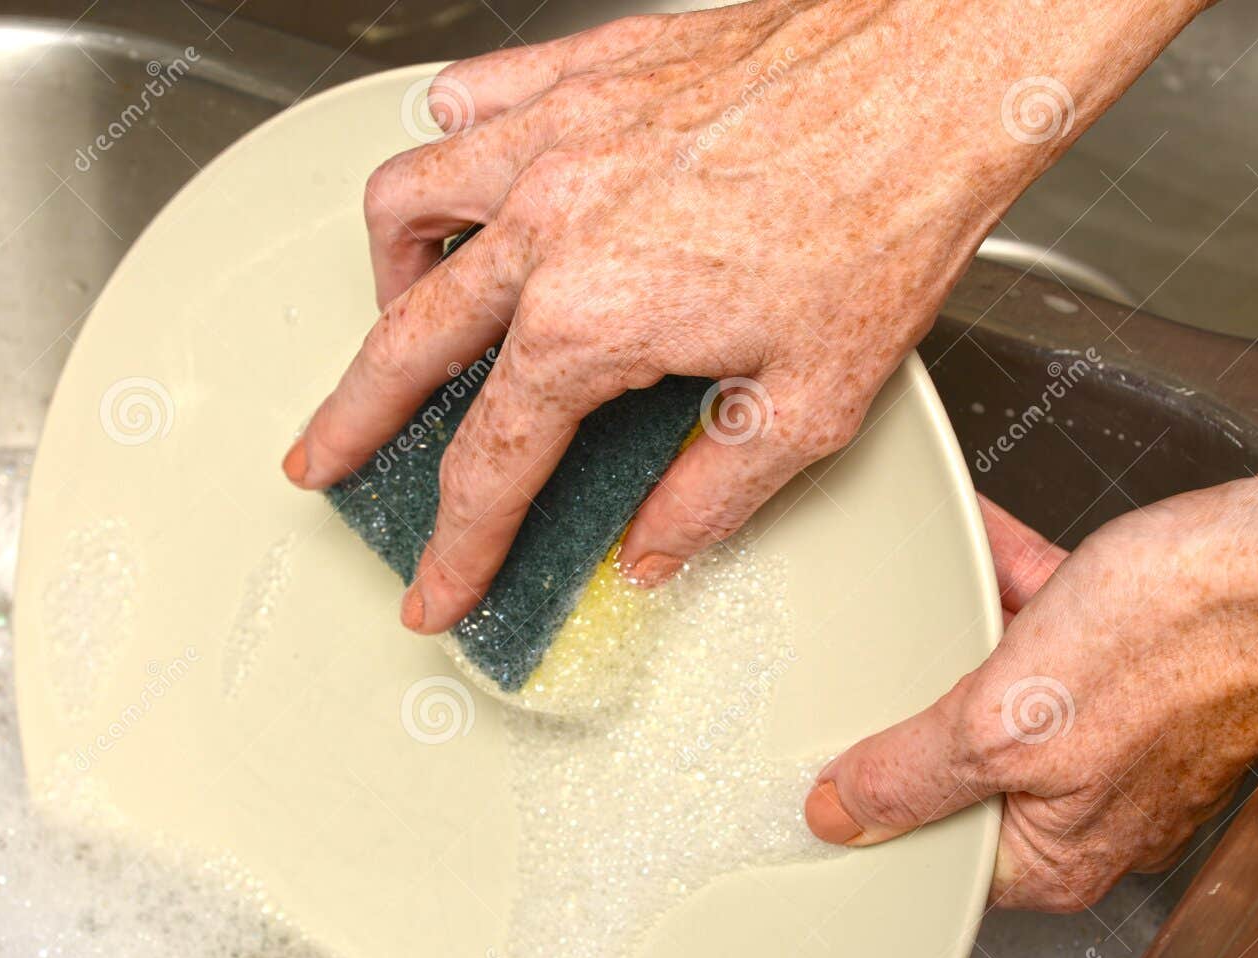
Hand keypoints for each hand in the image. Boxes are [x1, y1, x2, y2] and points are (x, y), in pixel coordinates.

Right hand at [284, 0, 1208, 633]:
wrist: (933, 70)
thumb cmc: (887, 212)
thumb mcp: (812, 403)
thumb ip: (712, 491)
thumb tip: (652, 547)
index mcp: (591, 319)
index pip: (491, 462)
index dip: (458, 544)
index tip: (439, 587)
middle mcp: (548, 222)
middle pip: (405, 343)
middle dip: (353, 420)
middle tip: (324, 461)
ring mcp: (554, 136)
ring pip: (406, 204)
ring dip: (382, 276)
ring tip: (391, 317)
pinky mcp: (583, 72)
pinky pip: (471, 102)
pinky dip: (449, 151)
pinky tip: (468, 182)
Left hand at [806, 446, 1257, 911]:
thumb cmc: (1185, 640)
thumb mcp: (1007, 720)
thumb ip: (914, 773)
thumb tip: (842, 813)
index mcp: (1058, 849)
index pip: (936, 849)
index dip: (877, 806)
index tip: (827, 764)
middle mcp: (1092, 802)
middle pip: (964, 763)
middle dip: (919, 701)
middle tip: (867, 663)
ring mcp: (1119, 730)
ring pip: (1007, 686)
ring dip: (963, 629)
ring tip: (922, 590)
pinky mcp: (1139, 662)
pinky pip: (1051, 627)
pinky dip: (1012, 587)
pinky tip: (980, 544)